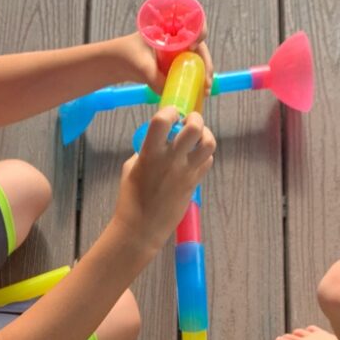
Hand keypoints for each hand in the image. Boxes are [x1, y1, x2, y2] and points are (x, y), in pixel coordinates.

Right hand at [112, 106, 214, 253]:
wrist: (142, 228)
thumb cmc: (130, 199)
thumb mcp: (131, 168)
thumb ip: (145, 151)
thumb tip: (158, 142)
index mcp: (150, 154)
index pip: (162, 120)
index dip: (169, 111)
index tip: (170, 113)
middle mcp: (171, 160)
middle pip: (194, 128)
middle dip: (194, 118)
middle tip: (188, 121)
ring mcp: (186, 172)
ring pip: (209, 143)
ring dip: (205, 134)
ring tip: (196, 137)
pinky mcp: (195, 183)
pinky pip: (207, 161)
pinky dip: (204, 154)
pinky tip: (194, 157)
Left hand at [116, 29, 213, 94]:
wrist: (115, 63)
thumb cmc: (126, 56)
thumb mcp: (141, 66)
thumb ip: (155, 79)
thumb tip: (171, 92)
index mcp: (170, 27)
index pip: (193, 24)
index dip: (199, 33)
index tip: (195, 47)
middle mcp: (177, 37)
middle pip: (199, 46)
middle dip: (205, 63)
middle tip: (206, 82)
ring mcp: (177, 51)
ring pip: (196, 60)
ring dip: (202, 74)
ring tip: (205, 90)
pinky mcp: (174, 64)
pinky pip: (189, 70)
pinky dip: (195, 80)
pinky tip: (199, 93)